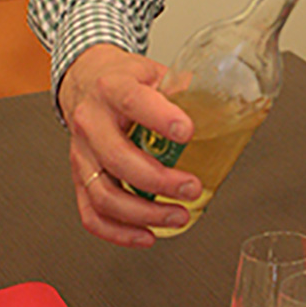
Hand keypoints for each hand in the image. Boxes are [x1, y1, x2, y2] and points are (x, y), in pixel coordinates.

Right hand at [58, 44, 200, 246]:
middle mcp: (91, 122)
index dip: (160, 118)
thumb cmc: (124, 79)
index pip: (133, 102)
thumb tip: (225, 104)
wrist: (86, 81)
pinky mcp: (80, 177)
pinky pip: (92, 213)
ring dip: (143, 213)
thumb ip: (185, 88)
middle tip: (192, 188)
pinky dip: (118, 232)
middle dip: (158, 180)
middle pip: (118, 158)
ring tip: (178, 217)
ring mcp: (82, 153)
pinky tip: (146, 235)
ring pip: (103, 193)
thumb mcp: (154, 71)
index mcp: (113, 88)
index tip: (187, 132)